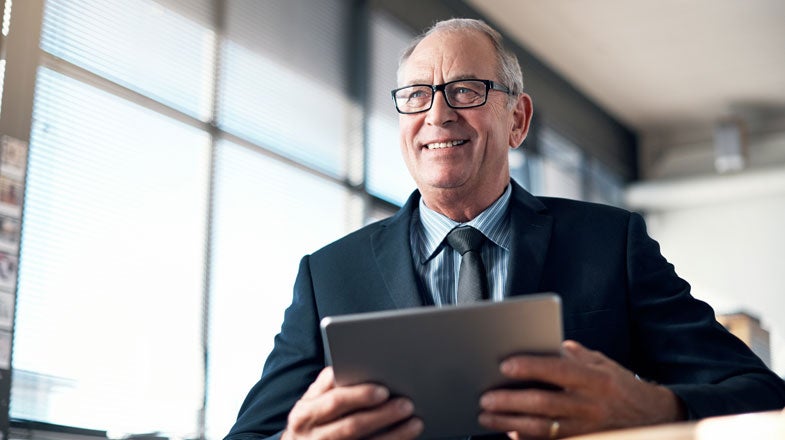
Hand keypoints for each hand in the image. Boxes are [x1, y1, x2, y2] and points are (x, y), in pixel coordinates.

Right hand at [282, 367, 422, 439]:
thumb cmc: (312, 418)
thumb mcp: (311, 400)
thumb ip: (327, 383)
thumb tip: (350, 363)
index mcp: (305, 413)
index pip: (335, 401)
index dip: (360, 395)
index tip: (384, 390)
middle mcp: (314, 436)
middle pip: (352, 426)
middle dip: (382, 415)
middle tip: (407, 404)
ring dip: (394, 435)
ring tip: (415, 422)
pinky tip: (405, 437)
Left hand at [478, 340, 685, 438]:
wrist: (654, 418)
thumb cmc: (621, 387)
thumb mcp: (602, 364)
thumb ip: (574, 355)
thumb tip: (546, 344)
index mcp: (595, 379)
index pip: (559, 370)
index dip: (531, 367)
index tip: (505, 365)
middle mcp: (591, 406)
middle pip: (545, 404)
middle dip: (511, 401)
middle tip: (485, 397)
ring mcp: (588, 428)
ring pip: (543, 428)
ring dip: (511, 422)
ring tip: (486, 416)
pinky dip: (528, 438)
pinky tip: (509, 431)